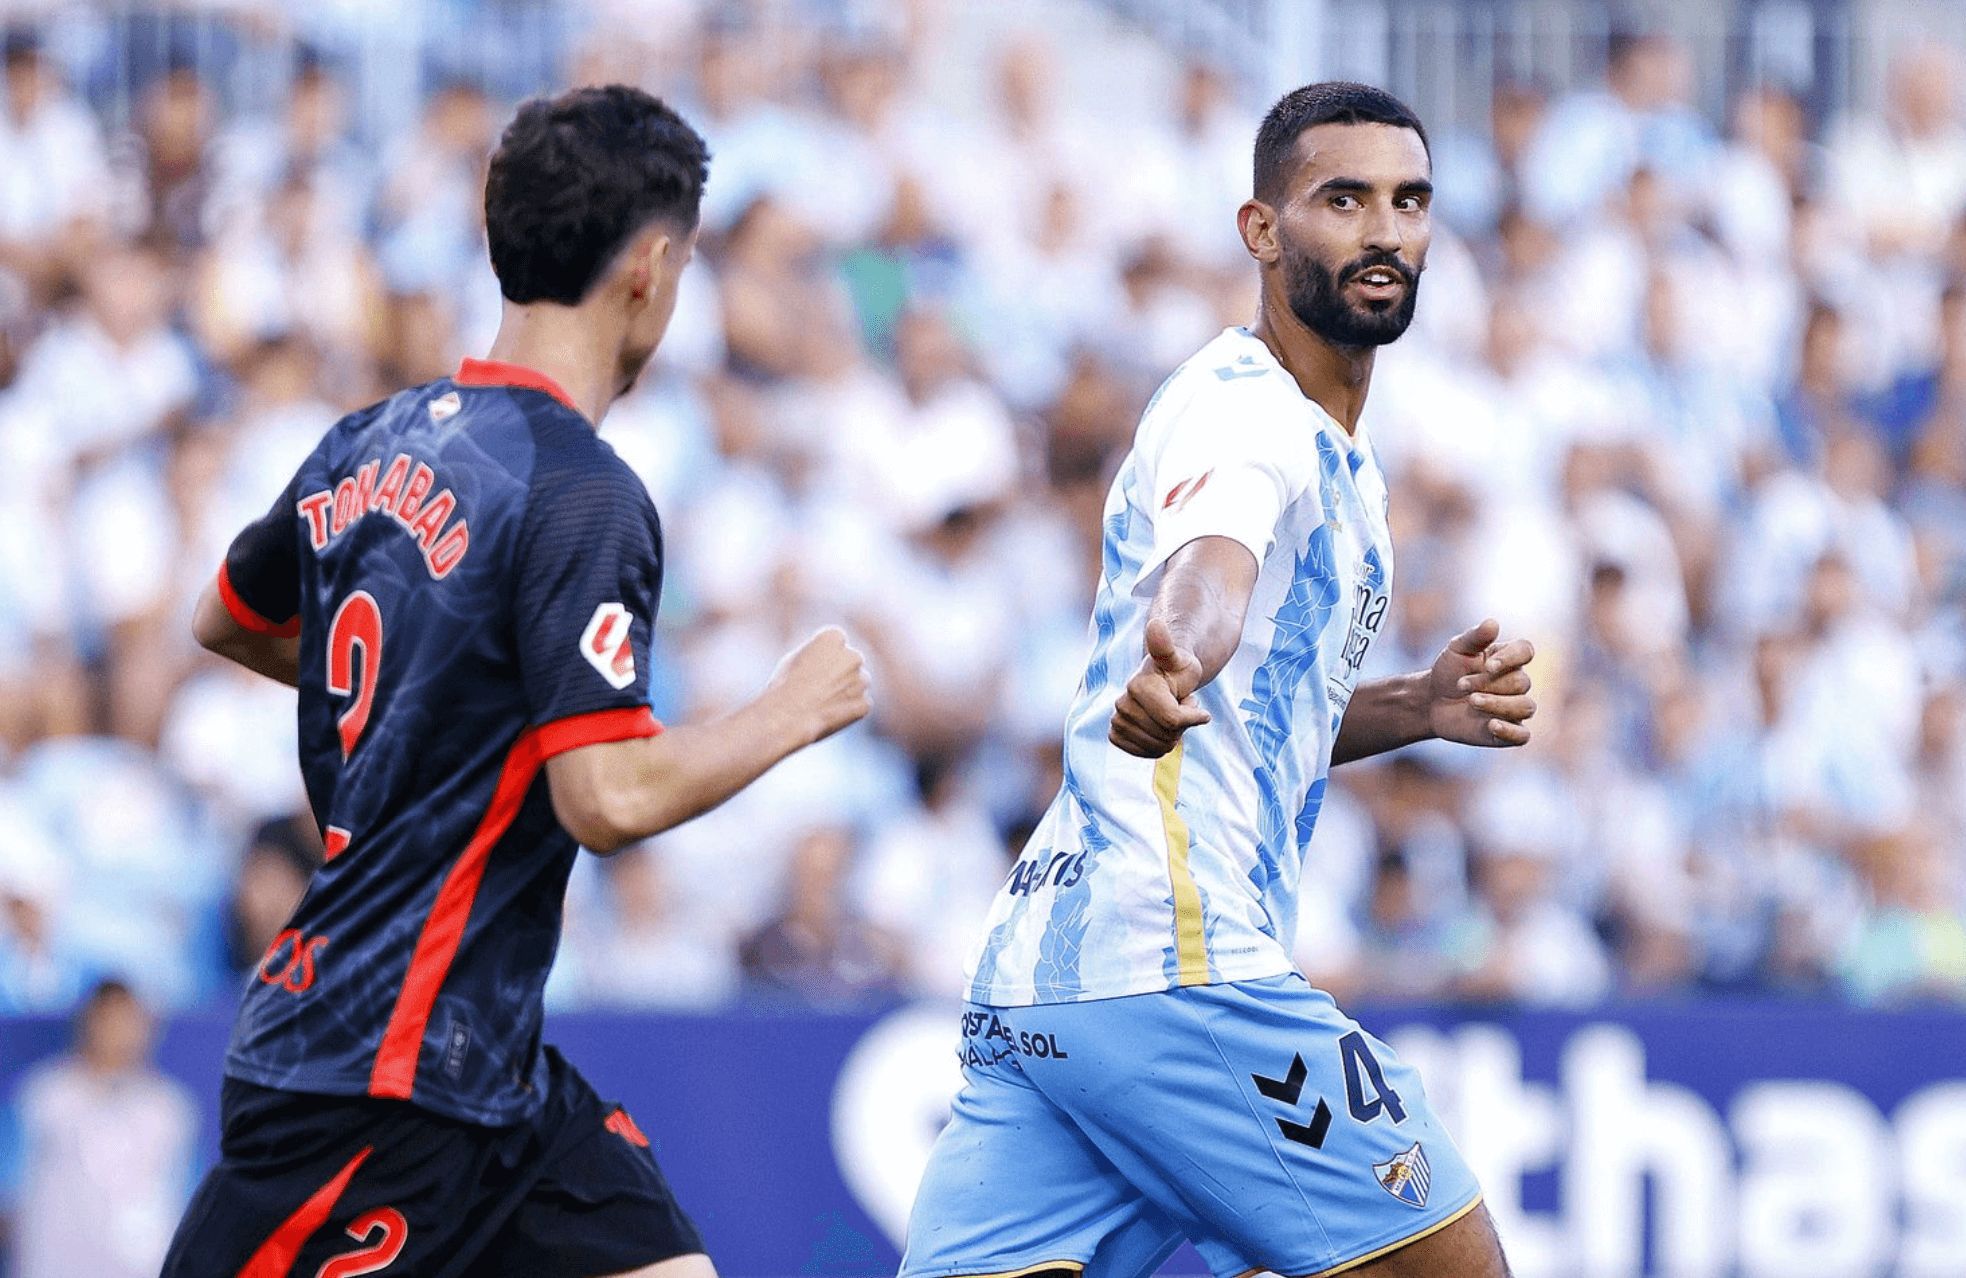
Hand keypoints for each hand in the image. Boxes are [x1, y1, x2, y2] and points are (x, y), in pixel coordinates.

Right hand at [768, 626, 872, 746]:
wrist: (789, 717)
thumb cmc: (786, 686)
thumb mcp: (795, 657)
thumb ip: (817, 653)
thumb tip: (827, 655)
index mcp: (835, 637)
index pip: (837, 642)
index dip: (824, 657)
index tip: (813, 669)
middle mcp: (854, 655)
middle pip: (850, 661)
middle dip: (839, 672)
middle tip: (818, 688)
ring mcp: (862, 680)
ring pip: (857, 683)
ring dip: (846, 691)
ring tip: (821, 702)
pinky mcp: (864, 703)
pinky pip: (859, 704)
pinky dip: (848, 710)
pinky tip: (829, 714)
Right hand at [1110, 618, 1210, 757]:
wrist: (1160, 681)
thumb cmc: (1176, 669)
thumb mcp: (1178, 657)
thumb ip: (1166, 645)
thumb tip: (1156, 624)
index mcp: (1138, 686)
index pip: (1173, 720)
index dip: (1192, 717)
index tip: (1200, 707)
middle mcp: (1122, 703)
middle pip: (1166, 735)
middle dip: (1181, 725)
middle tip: (1179, 706)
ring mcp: (1117, 720)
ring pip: (1157, 747)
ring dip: (1170, 736)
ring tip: (1169, 715)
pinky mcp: (1115, 734)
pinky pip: (1142, 753)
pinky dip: (1156, 747)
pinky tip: (1158, 730)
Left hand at [1427, 618, 1535, 747]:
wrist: (1431, 701)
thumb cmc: (1448, 671)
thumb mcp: (1457, 649)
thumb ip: (1475, 637)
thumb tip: (1493, 623)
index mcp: (1509, 658)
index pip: (1526, 651)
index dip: (1511, 658)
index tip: (1488, 665)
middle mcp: (1517, 682)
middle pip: (1521, 682)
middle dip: (1489, 683)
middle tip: (1461, 685)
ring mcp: (1515, 708)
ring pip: (1525, 707)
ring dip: (1498, 704)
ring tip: (1471, 702)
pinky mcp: (1509, 732)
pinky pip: (1522, 736)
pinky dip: (1510, 731)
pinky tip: (1491, 725)